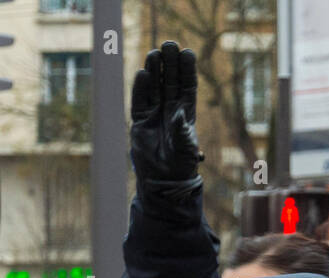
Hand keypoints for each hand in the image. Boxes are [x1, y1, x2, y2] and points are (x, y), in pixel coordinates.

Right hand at [130, 41, 203, 186]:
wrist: (164, 181)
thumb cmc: (181, 166)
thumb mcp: (187, 149)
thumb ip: (183, 132)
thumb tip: (179, 114)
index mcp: (186, 113)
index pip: (187, 86)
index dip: (187, 70)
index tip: (188, 52)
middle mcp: (170, 109)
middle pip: (169, 81)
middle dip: (170, 64)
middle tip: (170, 44)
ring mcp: (154, 113)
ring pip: (154, 87)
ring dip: (154, 70)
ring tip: (155, 53)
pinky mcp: (139, 120)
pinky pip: (139, 100)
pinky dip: (141, 88)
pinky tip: (144, 74)